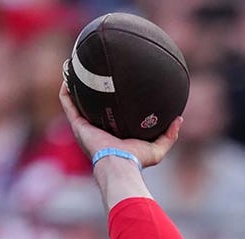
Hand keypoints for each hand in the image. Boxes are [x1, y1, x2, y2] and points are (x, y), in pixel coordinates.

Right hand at [58, 82, 181, 168]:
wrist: (119, 164)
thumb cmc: (136, 160)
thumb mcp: (157, 148)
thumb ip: (169, 135)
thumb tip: (179, 119)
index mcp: (112, 134)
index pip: (111, 116)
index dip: (112, 103)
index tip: (116, 87)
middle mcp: (97, 130)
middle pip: (91, 108)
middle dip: (91, 93)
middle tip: (95, 74)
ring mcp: (85, 127)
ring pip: (76, 103)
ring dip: (74, 86)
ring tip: (75, 68)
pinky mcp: (77, 125)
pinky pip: (68, 103)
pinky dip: (66, 90)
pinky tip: (68, 75)